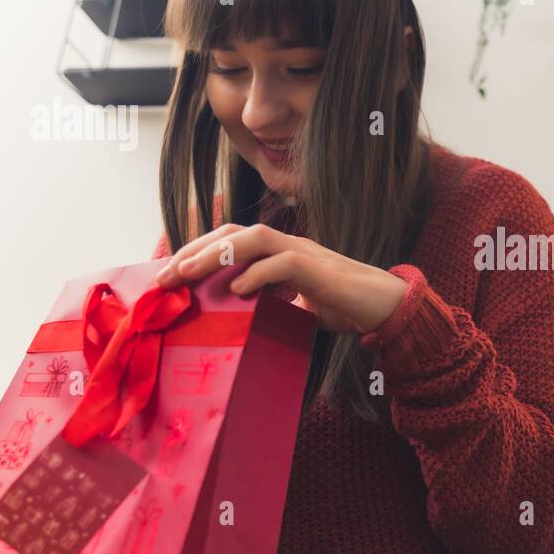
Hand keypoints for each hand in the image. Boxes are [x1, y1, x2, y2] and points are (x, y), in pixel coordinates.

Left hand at [154, 223, 407, 335]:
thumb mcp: (299, 308)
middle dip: (195, 249)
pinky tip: (236, 290)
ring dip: (217, 254)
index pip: (233, 239)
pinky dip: (256, 274)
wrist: (389, 307)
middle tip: (164, 275)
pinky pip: (284, 263)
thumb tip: (242, 321)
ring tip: (187, 274)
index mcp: (282, 252)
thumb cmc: (346, 307)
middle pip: (235, 232)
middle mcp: (290, 245)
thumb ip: (272, 306)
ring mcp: (306, 253)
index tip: (170, 273)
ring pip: (255, 238)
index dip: (199, 250)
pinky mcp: (321, 270)